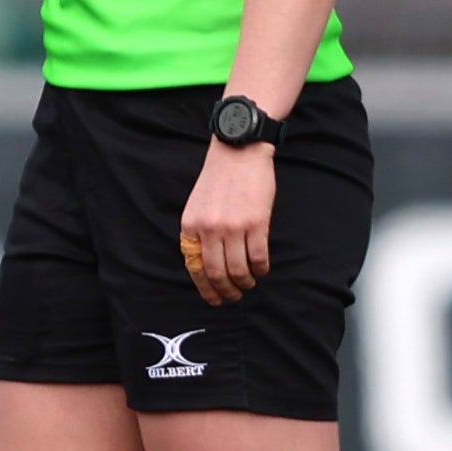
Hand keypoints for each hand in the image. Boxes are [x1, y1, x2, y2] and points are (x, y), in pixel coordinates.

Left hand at [177, 141, 277, 306]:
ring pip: (238, 269)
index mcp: (190, 225)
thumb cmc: (219, 179)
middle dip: (225, 290)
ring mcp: (232, 227)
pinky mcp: (256, 223)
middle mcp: (208, 229)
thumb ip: (199, 231)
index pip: (194, 266)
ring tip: (249, 283)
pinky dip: (261, 269)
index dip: (204, 287)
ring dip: (245, 282)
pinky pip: (258, 256)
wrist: (238, 151)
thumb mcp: (197, 205)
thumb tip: (206, 261)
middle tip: (234, 296)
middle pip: (216, 272)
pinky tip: (261, 270)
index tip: (213, 299)